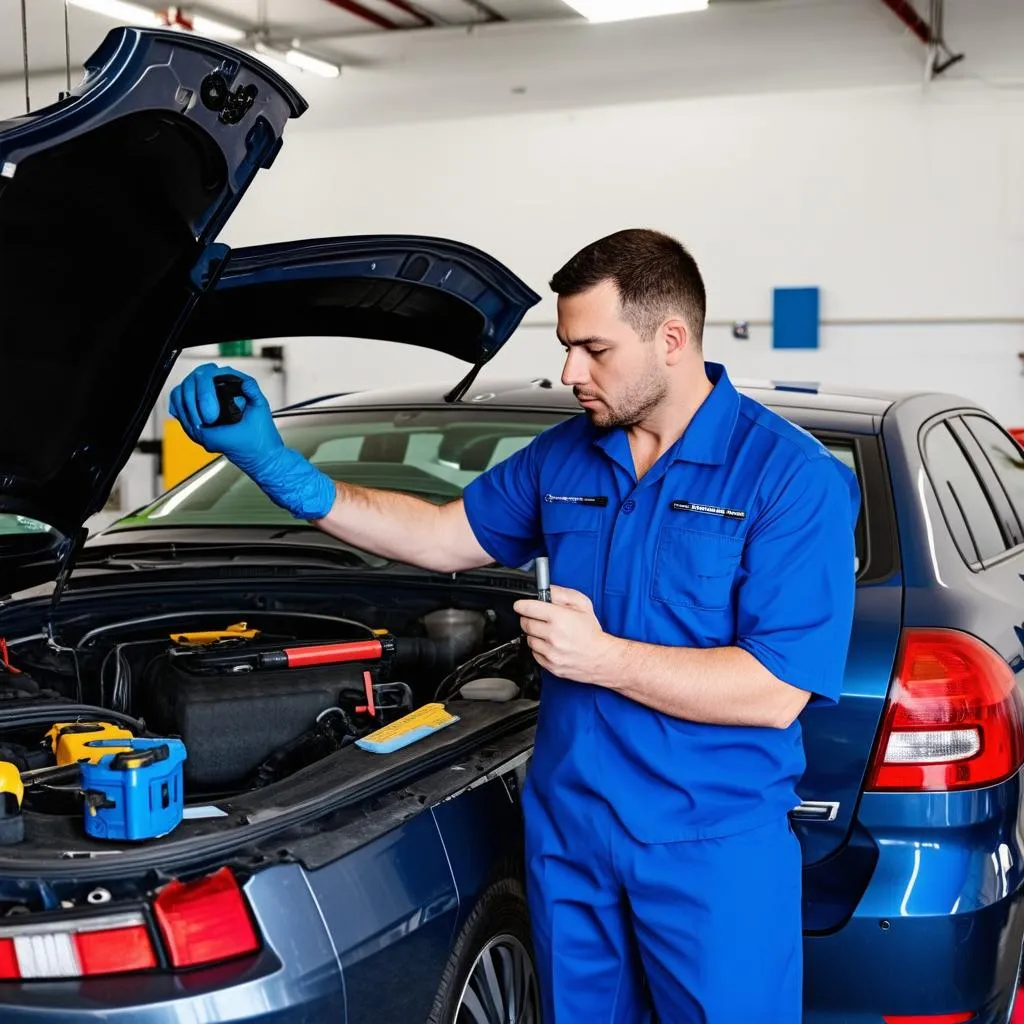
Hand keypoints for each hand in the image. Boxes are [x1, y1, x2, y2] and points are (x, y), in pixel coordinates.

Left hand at [168, 363, 335, 520]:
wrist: (264, 460)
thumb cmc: (260, 443)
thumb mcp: (260, 409)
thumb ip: (250, 389)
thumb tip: (240, 379)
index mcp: (209, 427)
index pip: (193, 394)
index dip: (203, 381)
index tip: (213, 374)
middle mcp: (199, 432)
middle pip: (184, 395)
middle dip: (196, 381)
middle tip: (208, 372)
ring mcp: (197, 435)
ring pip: (179, 404)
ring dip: (189, 388)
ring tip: (201, 378)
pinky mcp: (200, 436)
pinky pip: (183, 415)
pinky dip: (185, 401)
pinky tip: (192, 393)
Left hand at [513, 585, 615, 683]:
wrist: (601, 658)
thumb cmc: (592, 632)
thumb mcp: (582, 604)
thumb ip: (562, 593)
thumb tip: (546, 590)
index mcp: (560, 618)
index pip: (528, 608)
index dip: (521, 605)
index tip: (520, 605)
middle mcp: (553, 636)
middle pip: (525, 624)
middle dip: (528, 618)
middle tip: (537, 618)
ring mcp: (551, 653)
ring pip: (529, 639)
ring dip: (534, 634)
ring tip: (547, 632)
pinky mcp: (550, 665)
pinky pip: (534, 654)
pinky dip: (539, 648)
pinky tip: (550, 644)